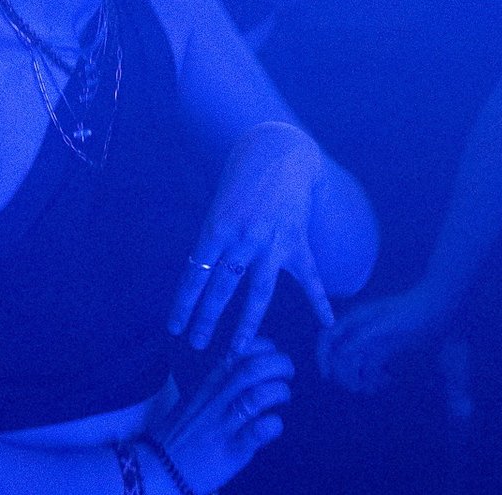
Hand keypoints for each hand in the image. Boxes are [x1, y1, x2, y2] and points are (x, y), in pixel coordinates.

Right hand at [147, 339, 293, 493]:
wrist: (159, 467)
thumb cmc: (182, 432)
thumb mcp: (196, 400)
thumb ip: (220, 384)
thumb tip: (251, 371)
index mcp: (209, 384)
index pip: (239, 353)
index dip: (264, 348)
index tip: (273, 355)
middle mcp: (216, 399)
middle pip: (252, 370)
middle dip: (279, 365)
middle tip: (288, 374)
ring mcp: (223, 424)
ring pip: (256, 397)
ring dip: (278, 392)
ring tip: (283, 398)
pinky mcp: (231, 450)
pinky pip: (257, 432)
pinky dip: (273, 425)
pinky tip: (273, 425)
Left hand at [170, 122, 336, 352]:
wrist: (279, 152)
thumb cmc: (242, 181)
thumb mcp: (219, 208)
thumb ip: (214, 242)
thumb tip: (201, 276)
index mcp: (216, 227)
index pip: (195, 274)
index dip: (183, 303)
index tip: (174, 328)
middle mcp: (242, 237)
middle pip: (221, 288)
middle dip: (206, 319)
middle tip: (196, 345)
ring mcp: (272, 241)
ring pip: (257, 292)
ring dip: (245, 324)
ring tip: (236, 351)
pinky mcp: (296, 240)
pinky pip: (309, 276)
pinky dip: (319, 300)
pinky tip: (327, 322)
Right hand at [317, 284, 451, 394]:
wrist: (437, 309)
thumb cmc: (410, 312)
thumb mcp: (386, 324)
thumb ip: (362, 337)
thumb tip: (341, 354)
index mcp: (354, 321)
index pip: (327, 338)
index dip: (323, 357)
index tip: (328, 377)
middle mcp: (358, 332)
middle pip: (339, 357)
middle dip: (346, 374)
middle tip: (360, 387)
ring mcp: (371, 343)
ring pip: (356, 366)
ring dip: (362, 379)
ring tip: (377, 387)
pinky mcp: (384, 351)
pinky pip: (371, 369)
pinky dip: (376, 378)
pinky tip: (389, 380)